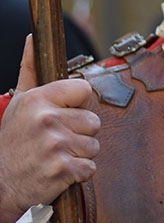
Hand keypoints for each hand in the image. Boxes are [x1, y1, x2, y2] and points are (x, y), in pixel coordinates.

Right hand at [0, 35, 99, 222]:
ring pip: (94, 145)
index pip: (84, 89)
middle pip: (93, 121)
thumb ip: (30, 69)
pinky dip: (78, 173)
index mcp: (37, 99)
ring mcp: (54, 145)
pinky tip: (57, 171)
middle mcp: (46, 119)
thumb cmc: (13, 141)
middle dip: (79, 133)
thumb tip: (33, 37)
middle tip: (54, 141)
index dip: (79, 104)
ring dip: (79, 154)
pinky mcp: (62, 169)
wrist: (1, 185)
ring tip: (55, 156)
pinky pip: (90, 166)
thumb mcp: (18, 103)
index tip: (64, 114)